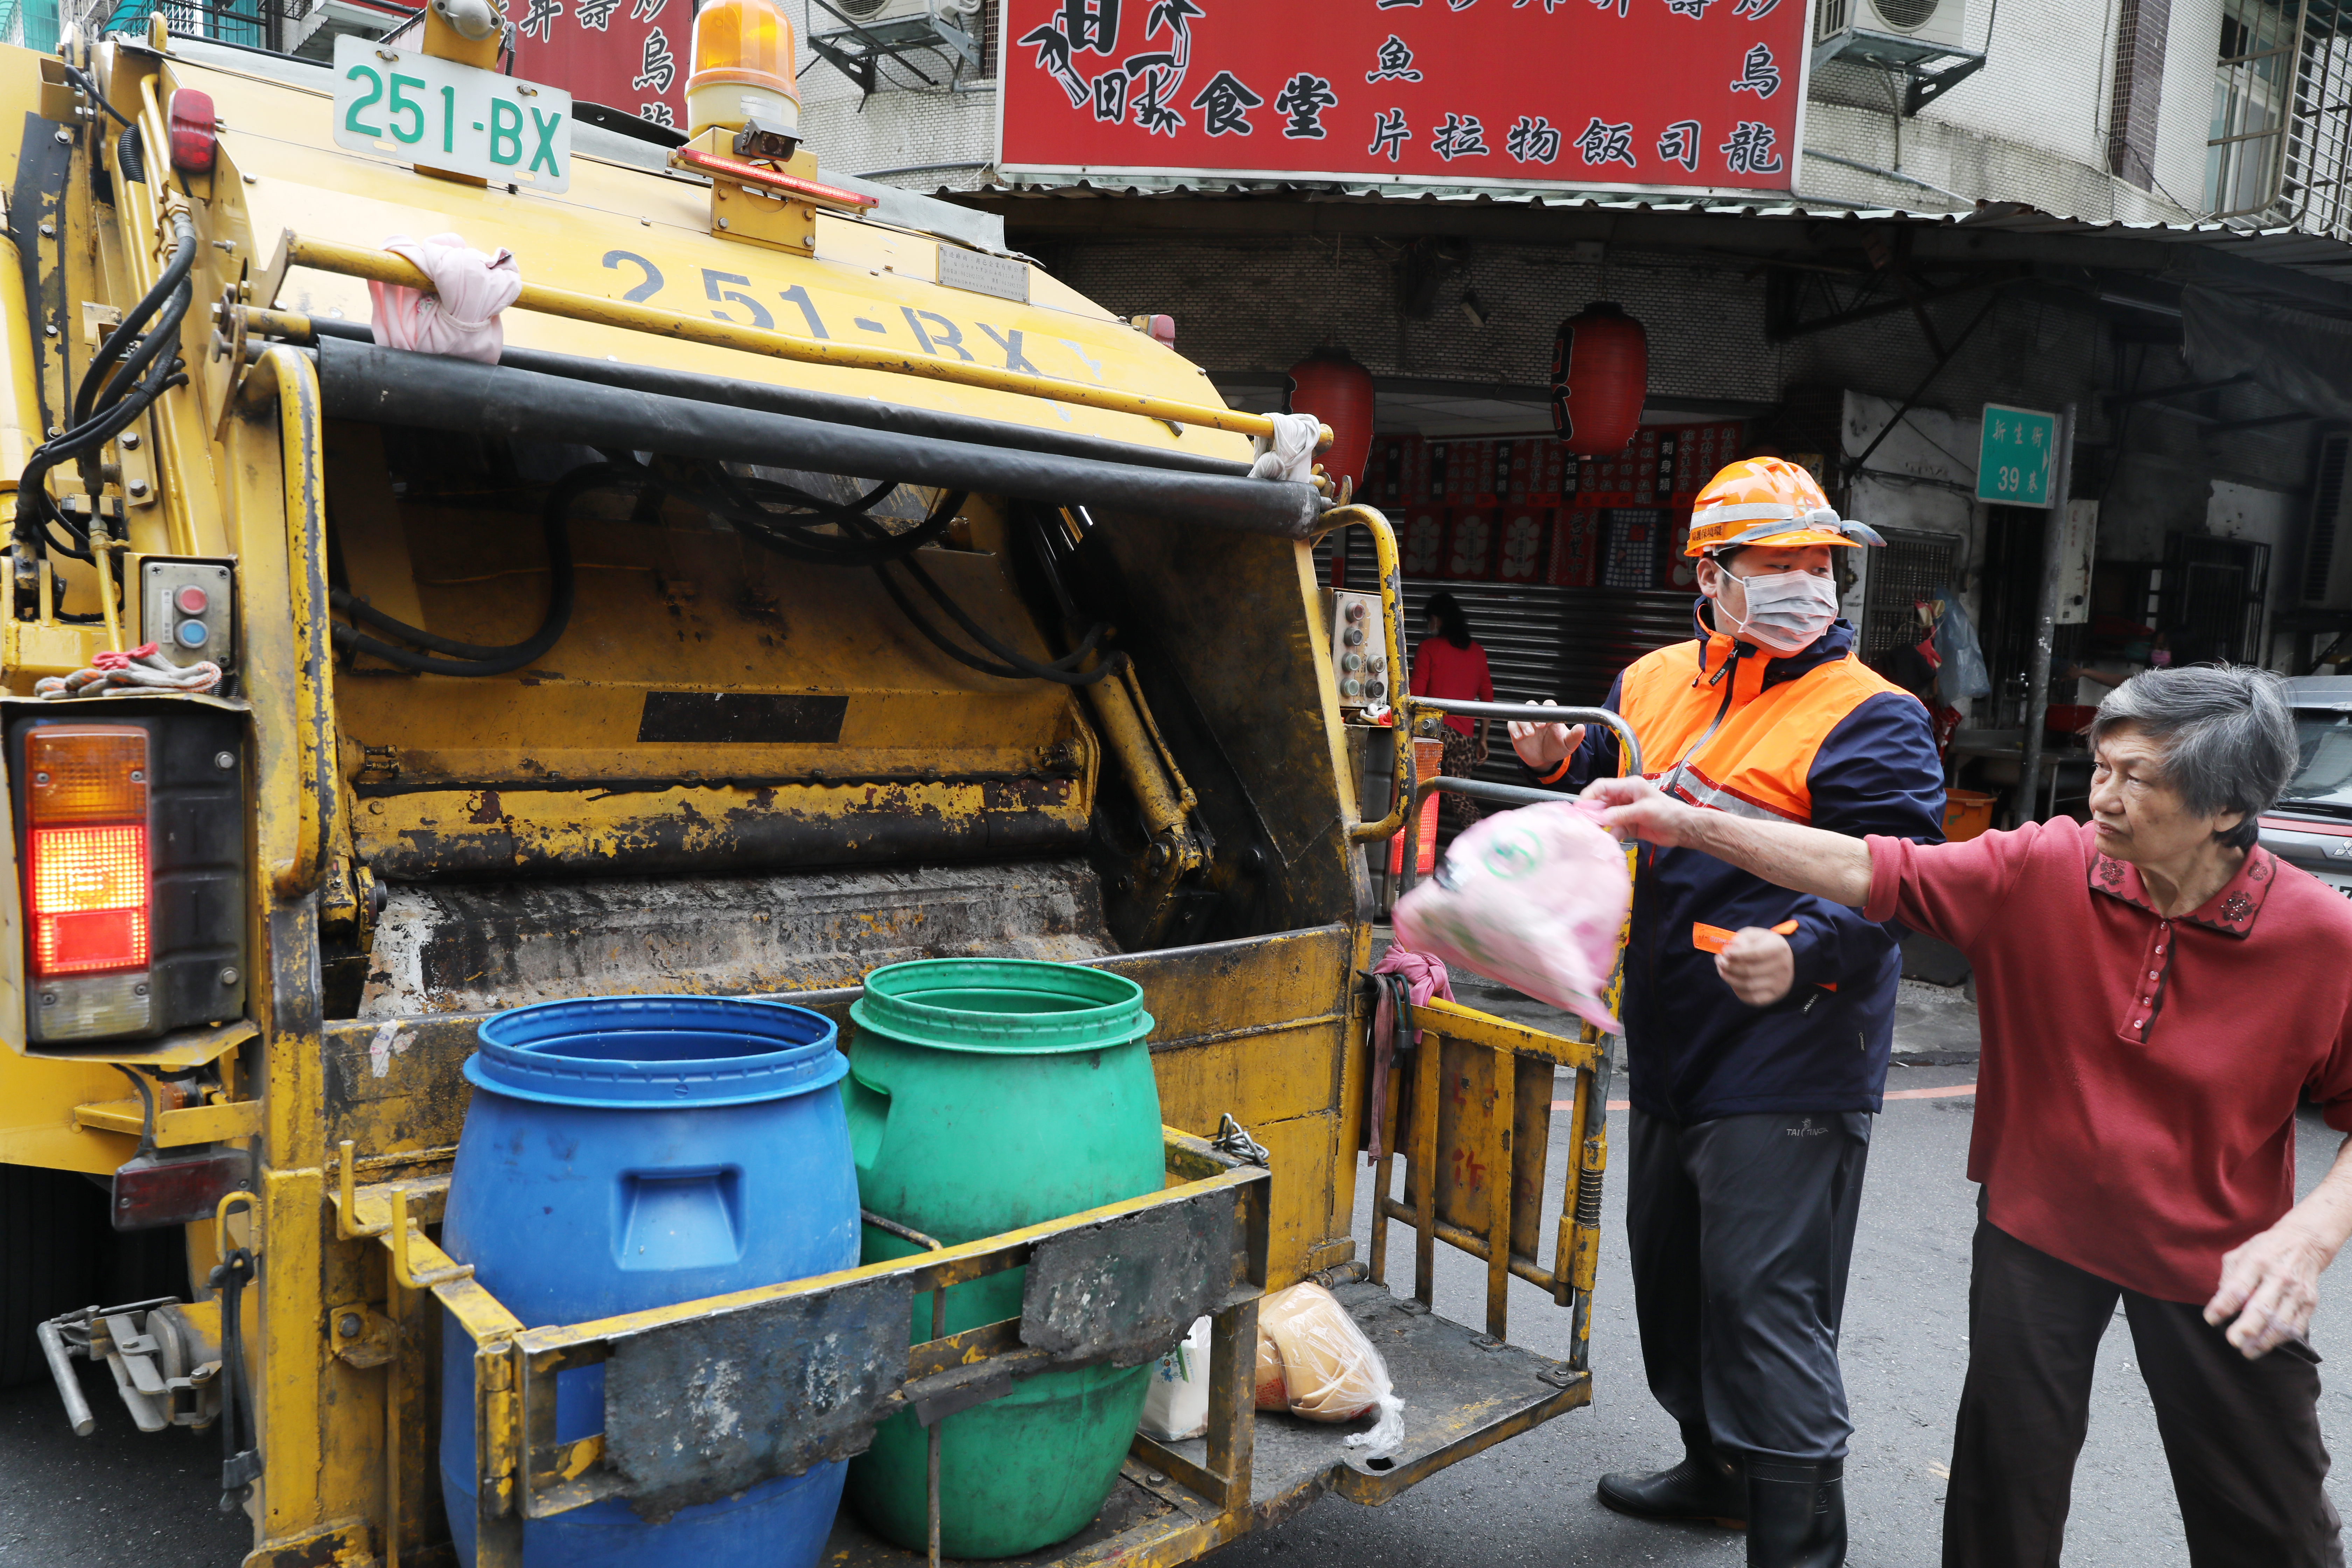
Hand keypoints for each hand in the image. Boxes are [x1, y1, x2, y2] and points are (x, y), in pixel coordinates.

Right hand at [1473, 742, 1490, 764]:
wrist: (1480, 741)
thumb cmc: (1478, 745)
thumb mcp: (1477, 752)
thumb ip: (1477, 756)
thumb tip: (1478, 760)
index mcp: (1482, 754)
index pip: (1481, 760)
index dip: (1479, 763)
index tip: (1476, 764)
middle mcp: (1484, 754)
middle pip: (1483, 760)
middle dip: (1480, 763)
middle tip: (1477, 764)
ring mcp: (1486, 753)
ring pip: (1484, 759)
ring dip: (1481, 761)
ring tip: (1478, 762)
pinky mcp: (1486, 752)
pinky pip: (1485, 756)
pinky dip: (1483, 758)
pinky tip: (1480, 760)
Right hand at [1506, 699, 1584, 770]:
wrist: (1545, 761)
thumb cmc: (1556, 749)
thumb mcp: (1568, 744)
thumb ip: (1575, 736)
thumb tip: (1581, 727)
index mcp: (1550, 717)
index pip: (1548, 704)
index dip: (1547, 709)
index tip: (1548, 721)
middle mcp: (1537, 718)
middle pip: (1531, 705)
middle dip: (1533, 715)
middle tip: (1539, 727)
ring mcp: (1526, 723)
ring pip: (1521, 714)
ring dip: (1524, 723)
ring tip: (1529, 734)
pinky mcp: (1516, 730)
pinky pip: (1511, 724)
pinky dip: (1514, 729)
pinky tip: (1520, 737)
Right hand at [1583, 775, 1701, 847]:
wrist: (1683, 829)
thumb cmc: (1667, 813)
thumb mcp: (1644, 810)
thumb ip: (1621, 814)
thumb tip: (1600, 819)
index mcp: (1628, 787)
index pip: (1602, 786)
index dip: (1589, 795)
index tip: (1580, 809)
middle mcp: (1623, 798)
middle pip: (1600, 803)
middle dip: (1592, 813)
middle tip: (1583, 825)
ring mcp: (1625, 813)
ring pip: (1605, 818)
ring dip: (1600, 826)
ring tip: (1593, 835)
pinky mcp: (1628, 826)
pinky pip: (1614, 830)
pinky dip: (1610, 836)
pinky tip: (1608, 842)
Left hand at [1716, 929, 1794, 1005]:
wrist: (1785, 960)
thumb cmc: (1765, 945)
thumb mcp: (1755, 935)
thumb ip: (1743, 938)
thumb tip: (1733, 949)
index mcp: (1779, 948)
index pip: (1755, 954)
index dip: (1737, 954)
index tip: (1724, 952)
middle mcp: (1782, 967)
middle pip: (1749, 971)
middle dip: (1728, 966)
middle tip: (1718, 960)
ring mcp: (1780, 983)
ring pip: (1748, 986)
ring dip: (1729, 978)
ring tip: (1721, 969)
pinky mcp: (1775, 995)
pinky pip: (1752, 998)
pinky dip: (1738, 991)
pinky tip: (1731, 981)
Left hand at [2205, 1219, 2335, 1357]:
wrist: (2304, 1242)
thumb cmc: (2266, 1249)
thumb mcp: (2240, 1253)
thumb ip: (2228, 1276)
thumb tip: (2221, 1301)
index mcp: (2257, 1262)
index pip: (2237, 1288)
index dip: (2222, 1306)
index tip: (2211, 1319)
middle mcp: (2278, 1277)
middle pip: (2261, 1308)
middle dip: (2246, 1329)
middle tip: (2233, 1342)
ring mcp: (2296, 1291)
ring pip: (2281, 1323)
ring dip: (2264, 1341)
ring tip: (2248, 1351)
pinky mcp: (2310, 1302)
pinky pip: (2296, 1326)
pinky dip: (2281, 1339)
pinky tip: (2268, 1343)